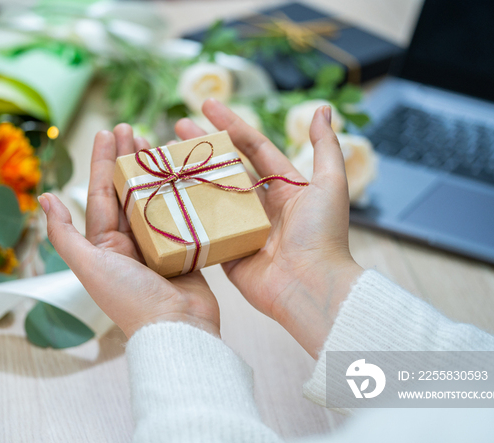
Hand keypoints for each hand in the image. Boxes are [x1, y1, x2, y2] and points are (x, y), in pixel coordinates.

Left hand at [38, 124, 219, 338]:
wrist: (176, 329)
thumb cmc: (130, 298)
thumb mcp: (89, 265)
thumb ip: (64, 234)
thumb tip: (44, 197)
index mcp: (105, 243)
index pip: (102, 192)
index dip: (104, 160)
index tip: (108, 132)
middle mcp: (130, 241)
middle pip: (128, 190)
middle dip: (128, 159)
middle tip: (132, 129)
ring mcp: (160, 244)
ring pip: (156, 198)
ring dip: (156, 171)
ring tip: (157, 143)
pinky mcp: (186, 249)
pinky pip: (183, 214)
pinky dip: (184, 193)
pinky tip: (187, 174)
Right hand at [175, 99, 362, 357]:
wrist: (310, 287)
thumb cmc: (322, 235)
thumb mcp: (330, 185)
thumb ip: (326, 146)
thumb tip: (322, 110)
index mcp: (283, 186)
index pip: (252, 147)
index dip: (230, 124)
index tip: (205, 105)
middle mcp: (260, 205)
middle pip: (225, 168)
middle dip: (202, 146)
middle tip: (175, 130)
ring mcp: (241, 229)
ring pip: (209, 196)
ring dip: (188, 176)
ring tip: (163, 158)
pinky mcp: (227, 252)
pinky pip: (203, 229)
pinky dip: (186, 214)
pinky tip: (164, 196)